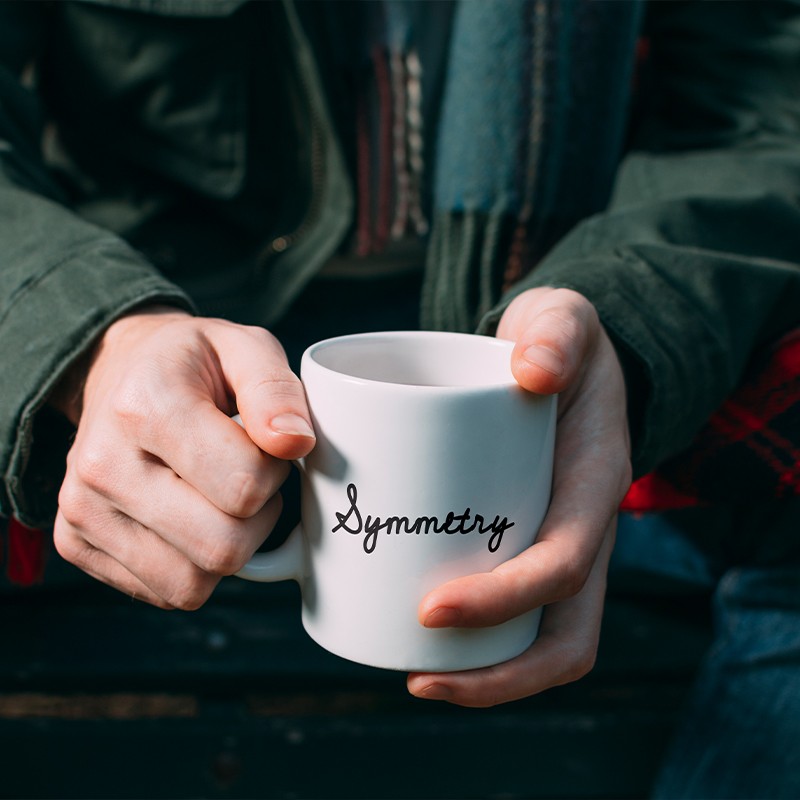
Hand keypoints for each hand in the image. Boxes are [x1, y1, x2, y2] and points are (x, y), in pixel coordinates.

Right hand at [51, 308, 314, 608]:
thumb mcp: (245, 347)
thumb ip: (277, 390)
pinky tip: (187, 516)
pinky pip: (165, 592)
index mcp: (146, 406)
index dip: (275, 472)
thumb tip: (296, 443)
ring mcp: (83, 510)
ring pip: (192, 585)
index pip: (244, 487)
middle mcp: (104, 464)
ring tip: (218, 497)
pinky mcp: (76, 543)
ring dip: (228, 549)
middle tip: (247, 478)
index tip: (264, 446)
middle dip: (257, 519)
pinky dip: (194, 566)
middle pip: (221, 549)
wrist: (118, 371)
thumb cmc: (193, 363)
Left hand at [407, 287, 631, 705]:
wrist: (559, 355)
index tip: (430, 607)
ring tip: (412, 673)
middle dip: (499, 674)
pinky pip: (512, 616)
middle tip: (417, 675)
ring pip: (540, 642)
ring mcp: (555, 544)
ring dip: (485, 677)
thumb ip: (556, 332)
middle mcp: (583, 530)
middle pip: (563, 637)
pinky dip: (473, 642)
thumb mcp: (562, 319)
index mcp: (594, 485)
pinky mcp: (523, 543)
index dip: (506, 599)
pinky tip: (411, 629)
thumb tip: (532, 370)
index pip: (566, 566)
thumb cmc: (557, 342)